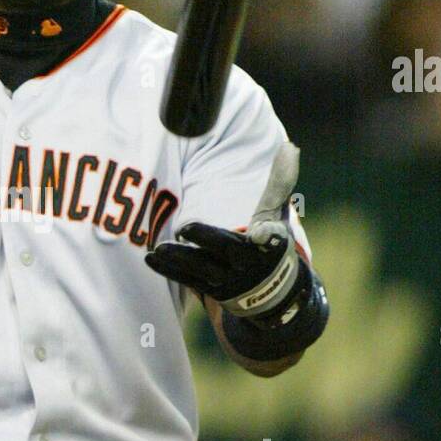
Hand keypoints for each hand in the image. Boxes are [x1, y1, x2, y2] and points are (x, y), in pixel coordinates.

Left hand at [146, 141, 302, 319]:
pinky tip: (151, 258)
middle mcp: (248, 264)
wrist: (275, 293)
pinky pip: (188, 280)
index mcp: (268, 245)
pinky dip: (169, 270)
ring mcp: (228, 280)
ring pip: (202, 269)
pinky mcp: (212, 290)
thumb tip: (289, 147)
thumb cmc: (272, 244)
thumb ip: (278, 183)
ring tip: (158, 249)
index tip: (263, 232)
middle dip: (207, 240)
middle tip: (184, 228)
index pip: (270, 238)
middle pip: (227, 252)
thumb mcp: (278, 216)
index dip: (268, 235)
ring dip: (180, 259)